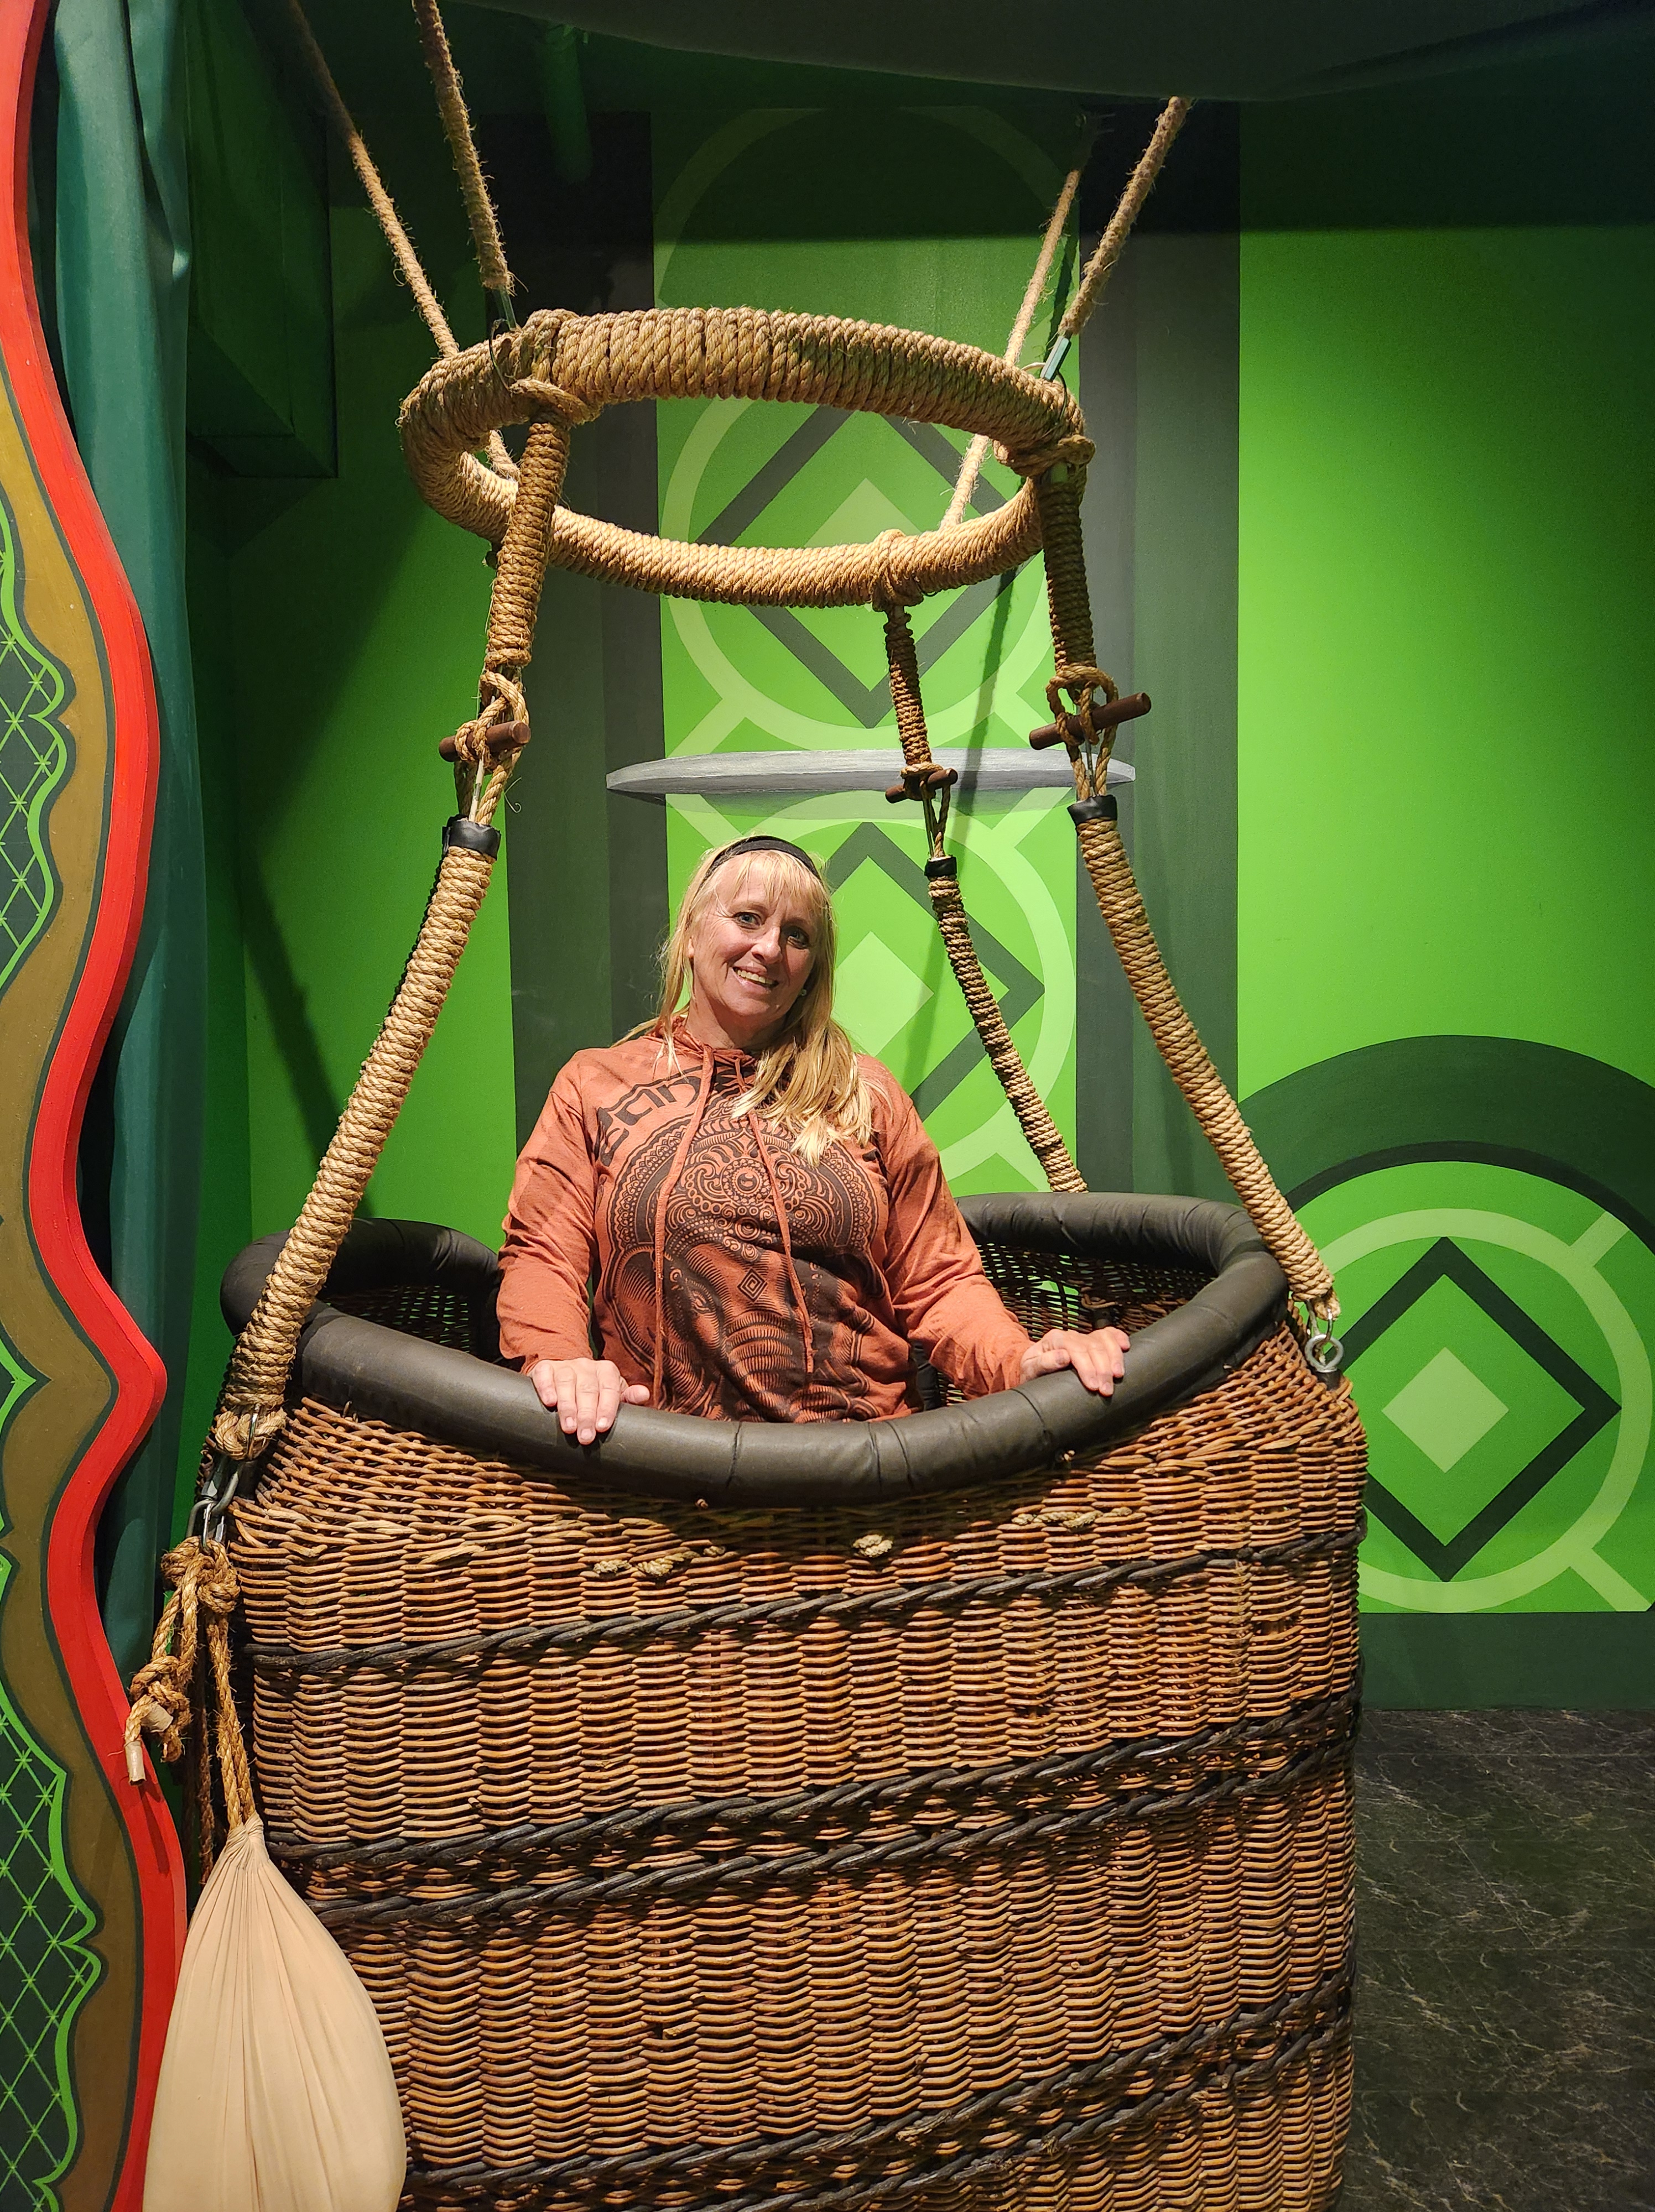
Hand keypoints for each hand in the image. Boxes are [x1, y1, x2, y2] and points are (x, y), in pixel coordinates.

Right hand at [529, 1358, 649, 1444]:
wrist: (566, 1376)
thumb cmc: (594, 1392)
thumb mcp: (613, 1395)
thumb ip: (628, 1398)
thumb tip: (644, 1395)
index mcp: (607, 1371)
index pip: (609, 1389)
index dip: (606, 1408)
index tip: (603, 1427)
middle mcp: (586, 1366)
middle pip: (587, 1389)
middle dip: (586, 1415)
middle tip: (585, 1438)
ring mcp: (565, 1366)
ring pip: (566, 1382)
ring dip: (567, 1406)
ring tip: (568, 1428)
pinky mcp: (545, 1368)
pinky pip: (545, 1374)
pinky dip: (546, 1387)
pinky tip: (549, 1403)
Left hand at [1018, 1326, 1127, 1396]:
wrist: (1033, 1368)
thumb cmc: (1031, 1371)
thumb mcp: (1029, 1369)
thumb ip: (1043, 1363)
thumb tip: (1063, 1357)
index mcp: (1055, 1339)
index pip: (1075, 1350)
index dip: (1087, 1368)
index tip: (1093, 1386)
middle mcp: (1071, 1335)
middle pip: (1093, 1347)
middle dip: (1103, 1369)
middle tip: (1107, 1390)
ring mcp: (1083, 1337)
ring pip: (1104, 1340)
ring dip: (1114, 1357)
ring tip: (1119, 1376)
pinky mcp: (1092, 1341)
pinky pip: (1108, 1334)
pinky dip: (1119, 1338)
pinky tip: (1126, 1347)